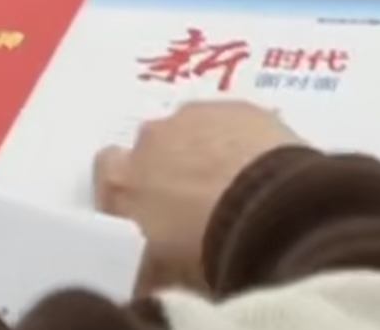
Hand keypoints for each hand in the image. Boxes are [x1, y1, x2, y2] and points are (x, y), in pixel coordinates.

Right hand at [94, 103, 302, 289]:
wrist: (272, 212)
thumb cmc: (208, 250)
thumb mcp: (167, 274)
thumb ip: (147, 264)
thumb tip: (149, 273)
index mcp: (126, 181)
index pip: (107, 172)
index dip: (128, 190)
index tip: (145, 210)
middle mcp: (154, 139)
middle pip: (152, 147)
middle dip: (168, 167)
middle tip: (196, 203)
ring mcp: (197, 116)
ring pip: (192, 129)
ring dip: (204, 150)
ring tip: (234, 185)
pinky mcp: (239, 105)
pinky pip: (230, 120)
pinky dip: (239, 139)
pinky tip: (261, 167)